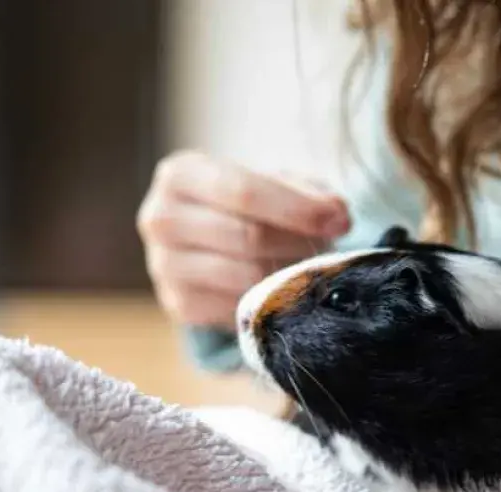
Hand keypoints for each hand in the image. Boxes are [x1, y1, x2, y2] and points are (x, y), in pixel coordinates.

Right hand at [137, 150, 349, 329]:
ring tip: (307, 265)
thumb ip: (307, 192)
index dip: (297, 208)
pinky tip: (278, 287)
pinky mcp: (178, 303)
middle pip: (247, 237)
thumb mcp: (274, 183)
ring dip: (289, 275)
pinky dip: (268, 300)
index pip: (243, 191)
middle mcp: (160, 218)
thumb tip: (336, 214)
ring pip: (246, 277)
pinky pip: (238, 307)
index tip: (340, 221)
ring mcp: (163, 265)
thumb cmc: (247, 204)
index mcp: (180, 174)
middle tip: (330, 249)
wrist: (208, 241)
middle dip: (300, 244)